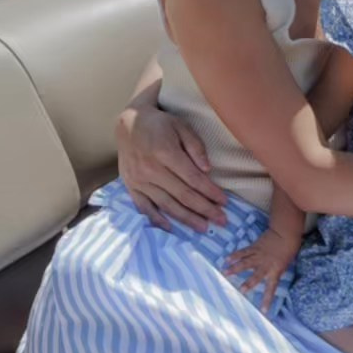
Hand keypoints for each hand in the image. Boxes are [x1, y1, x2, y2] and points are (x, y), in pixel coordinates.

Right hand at [116, 102, 227, 230]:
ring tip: (203, 227)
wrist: (128, 124)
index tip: (224, 202)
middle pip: (182, 195)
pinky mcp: (131, 187)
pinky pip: (144, 207)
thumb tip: (207, 170)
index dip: (210, 192)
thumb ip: (195, 146)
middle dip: (204, 209)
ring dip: (186, 218)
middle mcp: (151, 170)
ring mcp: (139, 181)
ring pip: (166, 204)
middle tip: (221, 220)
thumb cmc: (160, 124)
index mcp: (165, 153)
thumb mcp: (181, 126)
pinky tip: (172, 228)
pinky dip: (158, 220)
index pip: (193, 178)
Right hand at [225, 226, 300, 312]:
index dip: (267, 300)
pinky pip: (243, 252)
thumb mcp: (284, 264)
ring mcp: (259, 256)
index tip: (263, 311)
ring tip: (225, 273)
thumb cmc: (288, 250)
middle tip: (241, 291)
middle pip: (256, 276)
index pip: (271, 289)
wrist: (285, 233)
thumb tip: (268, 278)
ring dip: (234, 269)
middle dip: (248, 284)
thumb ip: (275, 272)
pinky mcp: (254, 247)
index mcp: (275, 271)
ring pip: (245, 263)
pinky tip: (227, 259)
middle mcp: (265, 265)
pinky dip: (235, 255)